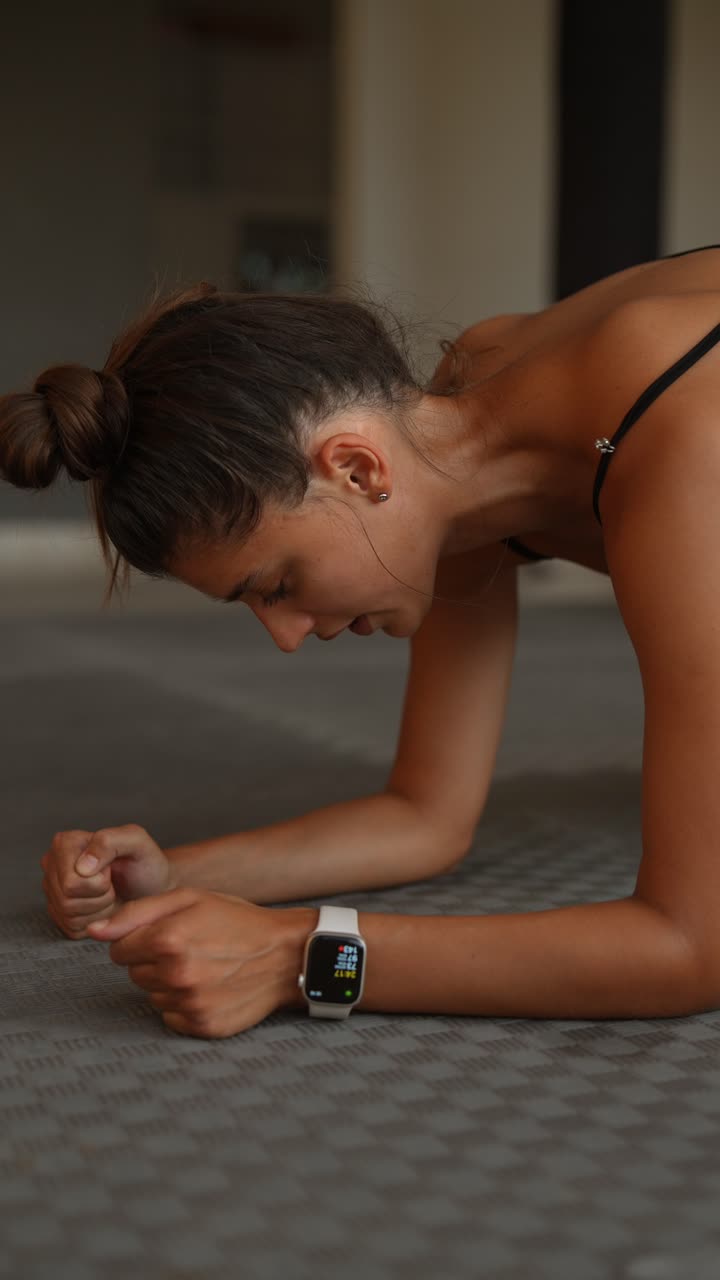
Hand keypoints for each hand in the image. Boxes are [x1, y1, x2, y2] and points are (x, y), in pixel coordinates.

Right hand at [40, 824, 174, 939]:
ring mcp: (53, 890)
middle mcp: (53, 864)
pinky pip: (71, 928)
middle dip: (100, 897)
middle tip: (113, 884)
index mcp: (65, 843)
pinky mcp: (59, 914)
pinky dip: (94, 922)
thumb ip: (109, 841)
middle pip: (67, 900)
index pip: (71, 882)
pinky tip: (104, 906)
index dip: (99, 882)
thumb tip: (82, 866)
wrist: (151, 886)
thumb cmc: (144, 863)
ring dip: (99, 909)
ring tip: (110, 893)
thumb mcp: (136, 841)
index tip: (111, 870)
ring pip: (69, 915)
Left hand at [86, 887, 316, 1037]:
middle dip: (153, 962)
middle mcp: (175, 975)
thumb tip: (94, 931)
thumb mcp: (189, 899)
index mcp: (168, 939)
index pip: (118, 950)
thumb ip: (136, 913)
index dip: (140, 940)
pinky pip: (171, 1018)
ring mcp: (189, 1004)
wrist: (284, 954)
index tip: (167, 935)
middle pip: (133, 974)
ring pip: (152, 997)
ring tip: (202, 967)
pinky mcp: (202, 1026)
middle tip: (189, 949)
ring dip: (168, 984)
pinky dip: (183, 1006)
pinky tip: (208, 988)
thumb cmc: (236, 920)